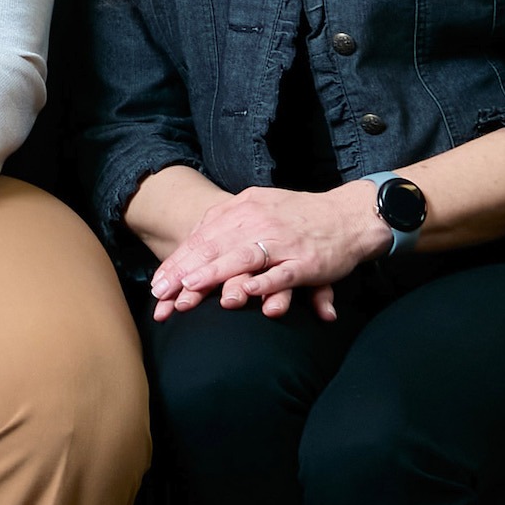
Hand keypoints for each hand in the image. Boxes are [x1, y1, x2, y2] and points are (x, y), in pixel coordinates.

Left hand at [149, 183, 388, 321]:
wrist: (348, 215)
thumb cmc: (298, 216)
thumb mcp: (258, 208)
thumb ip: (228, 224)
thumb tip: (195, 243)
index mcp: (242, 208)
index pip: (202, 236)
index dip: (177, 262)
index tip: (157, 285)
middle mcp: (257, 221)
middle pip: (214, 247)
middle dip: (184, 273)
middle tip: (162, 297)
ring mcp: (281, 241)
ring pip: (241, 258)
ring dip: (214, 274)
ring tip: (190, 290)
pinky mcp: (305, 261)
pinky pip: (281, 273)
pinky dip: (263, 284)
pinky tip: (243, 294)